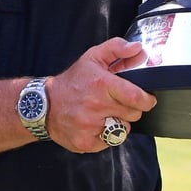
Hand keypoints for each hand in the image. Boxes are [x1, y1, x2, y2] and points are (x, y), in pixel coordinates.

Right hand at [44, 38, 156, 152]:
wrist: (44, 104)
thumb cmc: (73, 81)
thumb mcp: (92, 57)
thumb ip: (117, 49)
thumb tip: (138, 48)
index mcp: (101, 84)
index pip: (136, 97)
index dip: (146, 100)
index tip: (147, 99)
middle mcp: (96, 106)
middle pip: (133, 114)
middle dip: (130, 109)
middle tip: (116, 103)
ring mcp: (89, 126)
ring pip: (122, 130)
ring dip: (118, 123)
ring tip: (103, 113)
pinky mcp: (85, 143)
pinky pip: (109, 142)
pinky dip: (105, 135)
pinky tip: (94, 125)